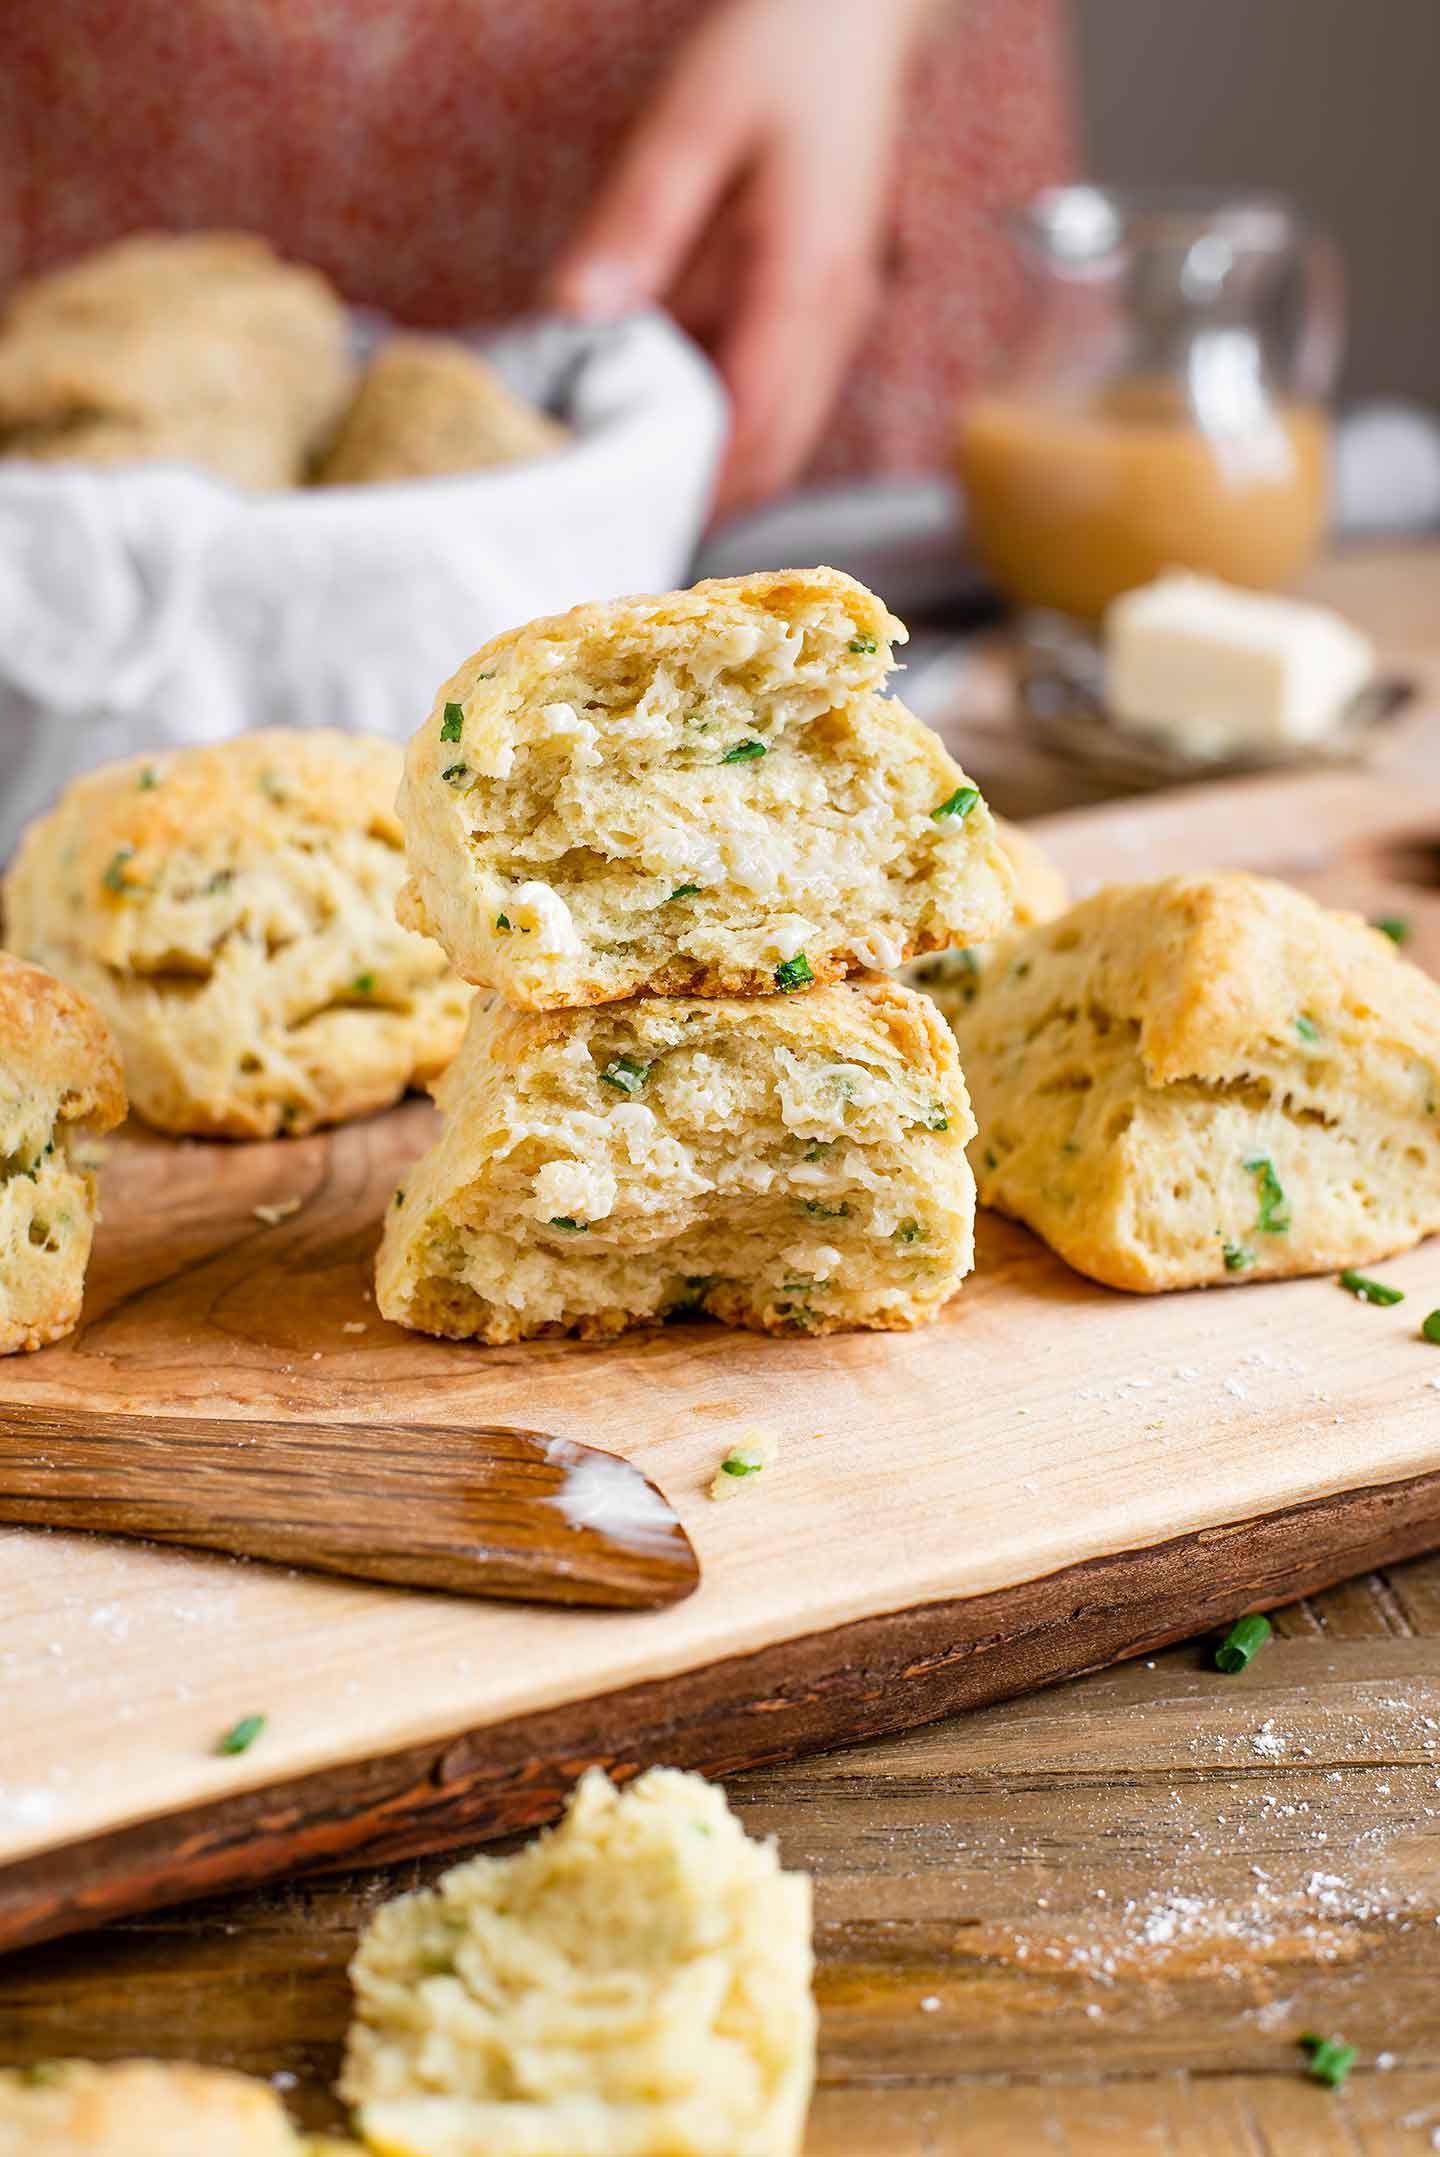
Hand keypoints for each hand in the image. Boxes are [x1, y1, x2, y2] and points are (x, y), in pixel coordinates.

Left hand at [548, 0, 934, 516]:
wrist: (858, 11)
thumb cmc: (778, 50)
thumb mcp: (691, 119)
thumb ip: (637, 221)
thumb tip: (577, 314)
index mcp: (804, 276)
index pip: (752, 423)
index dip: (695, 485)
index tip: (627, 518)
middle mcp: (835, 313)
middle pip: (776, 452)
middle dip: (707, 501)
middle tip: (619, 529)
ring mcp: (839, 316)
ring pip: (786, 436)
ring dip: (722, 473)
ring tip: (636, 492)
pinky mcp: (827, 309)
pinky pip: (786, 398)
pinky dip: (734, 430)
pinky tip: (669, 425)